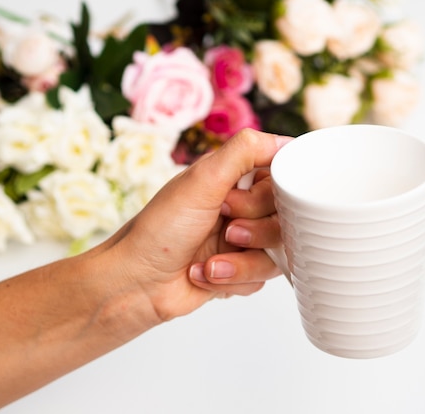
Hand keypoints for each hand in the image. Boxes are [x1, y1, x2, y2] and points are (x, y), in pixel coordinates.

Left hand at [100, 129, 290, 324]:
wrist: (138, 283)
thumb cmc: (160, 229)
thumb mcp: (202, 180)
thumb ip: (244, 151)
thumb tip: (285, 141)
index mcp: (235, 177)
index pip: (283, 176)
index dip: (271, 194)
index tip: (240, 202)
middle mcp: (243, 206)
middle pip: (287, 216)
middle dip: (255, 230)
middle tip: (226, 229)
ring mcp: (245, 239)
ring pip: (279, 251)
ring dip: (243, 260)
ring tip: (211, 260)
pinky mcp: (243, 269)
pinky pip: (264, 277)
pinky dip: (235, 278)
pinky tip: (207, 273)